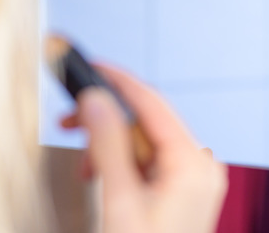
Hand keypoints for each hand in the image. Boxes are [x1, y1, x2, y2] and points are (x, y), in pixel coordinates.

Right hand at [62, 65, 227, 232]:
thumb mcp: (118, 201)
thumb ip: (108, 145)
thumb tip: (97, 101)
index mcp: (191, 164)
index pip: (152, 103)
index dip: (118, 81)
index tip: (90, 66)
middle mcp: (199, 165)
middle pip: (148, 122)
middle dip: (107, 121)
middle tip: (69, 121)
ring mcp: (194, 179)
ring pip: (146, 142)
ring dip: (111, 147)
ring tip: (86, 169)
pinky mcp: (183, 190)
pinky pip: (150, 162)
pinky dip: (123, 164)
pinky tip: (102, 178)